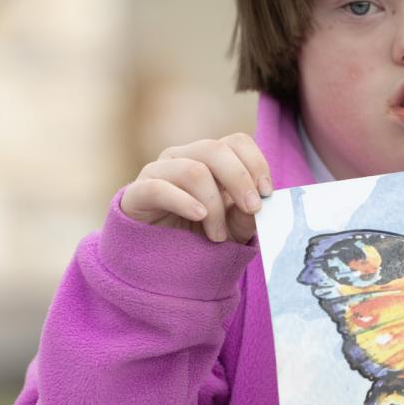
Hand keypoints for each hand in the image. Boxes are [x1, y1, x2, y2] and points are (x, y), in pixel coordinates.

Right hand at [120, 133, 273, 242]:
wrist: (159, 262)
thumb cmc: (200, 237)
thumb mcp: (233, 229)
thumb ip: (247, 216)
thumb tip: (259, 205)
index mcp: (209, 159)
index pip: (236, 142)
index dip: (255, 162)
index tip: (267, 192)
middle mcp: (183, 157)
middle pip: (215, 149)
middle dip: (239, 179)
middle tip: (252, 209)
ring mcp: (157, 172)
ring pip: (193, 170)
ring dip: (214, 205)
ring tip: (218, 235)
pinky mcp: (136, 193)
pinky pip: (159, 188)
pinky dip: (184, 202)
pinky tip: (198, 216)